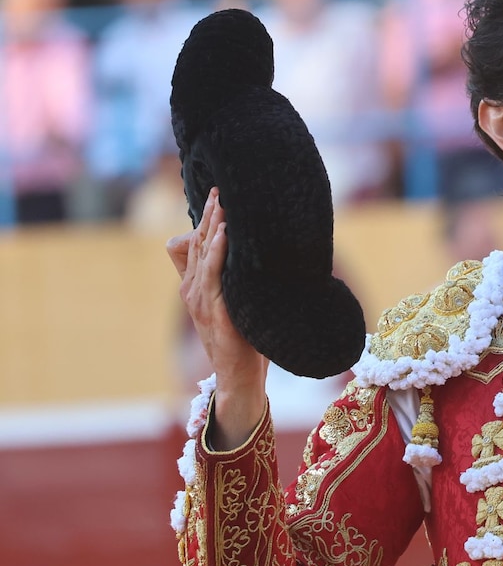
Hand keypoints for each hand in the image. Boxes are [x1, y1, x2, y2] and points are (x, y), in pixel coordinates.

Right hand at [167, 188, 267, 448]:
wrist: (240, 376)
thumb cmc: (242, 338)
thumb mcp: (234, 303)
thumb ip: (231, 280)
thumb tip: (245, 256)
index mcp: (197, 286)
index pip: (197, 244)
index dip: (206, 218)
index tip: (217, 194)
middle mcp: (194, 291)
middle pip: (197, 245)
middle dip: (209, 216)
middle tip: (220, 189)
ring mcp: (201, 302)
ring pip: (203, 257)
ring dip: (212, 229)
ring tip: (221, 206)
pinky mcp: (215, 313)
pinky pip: (213, 278)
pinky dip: (216, 255)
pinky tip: (222, 236)